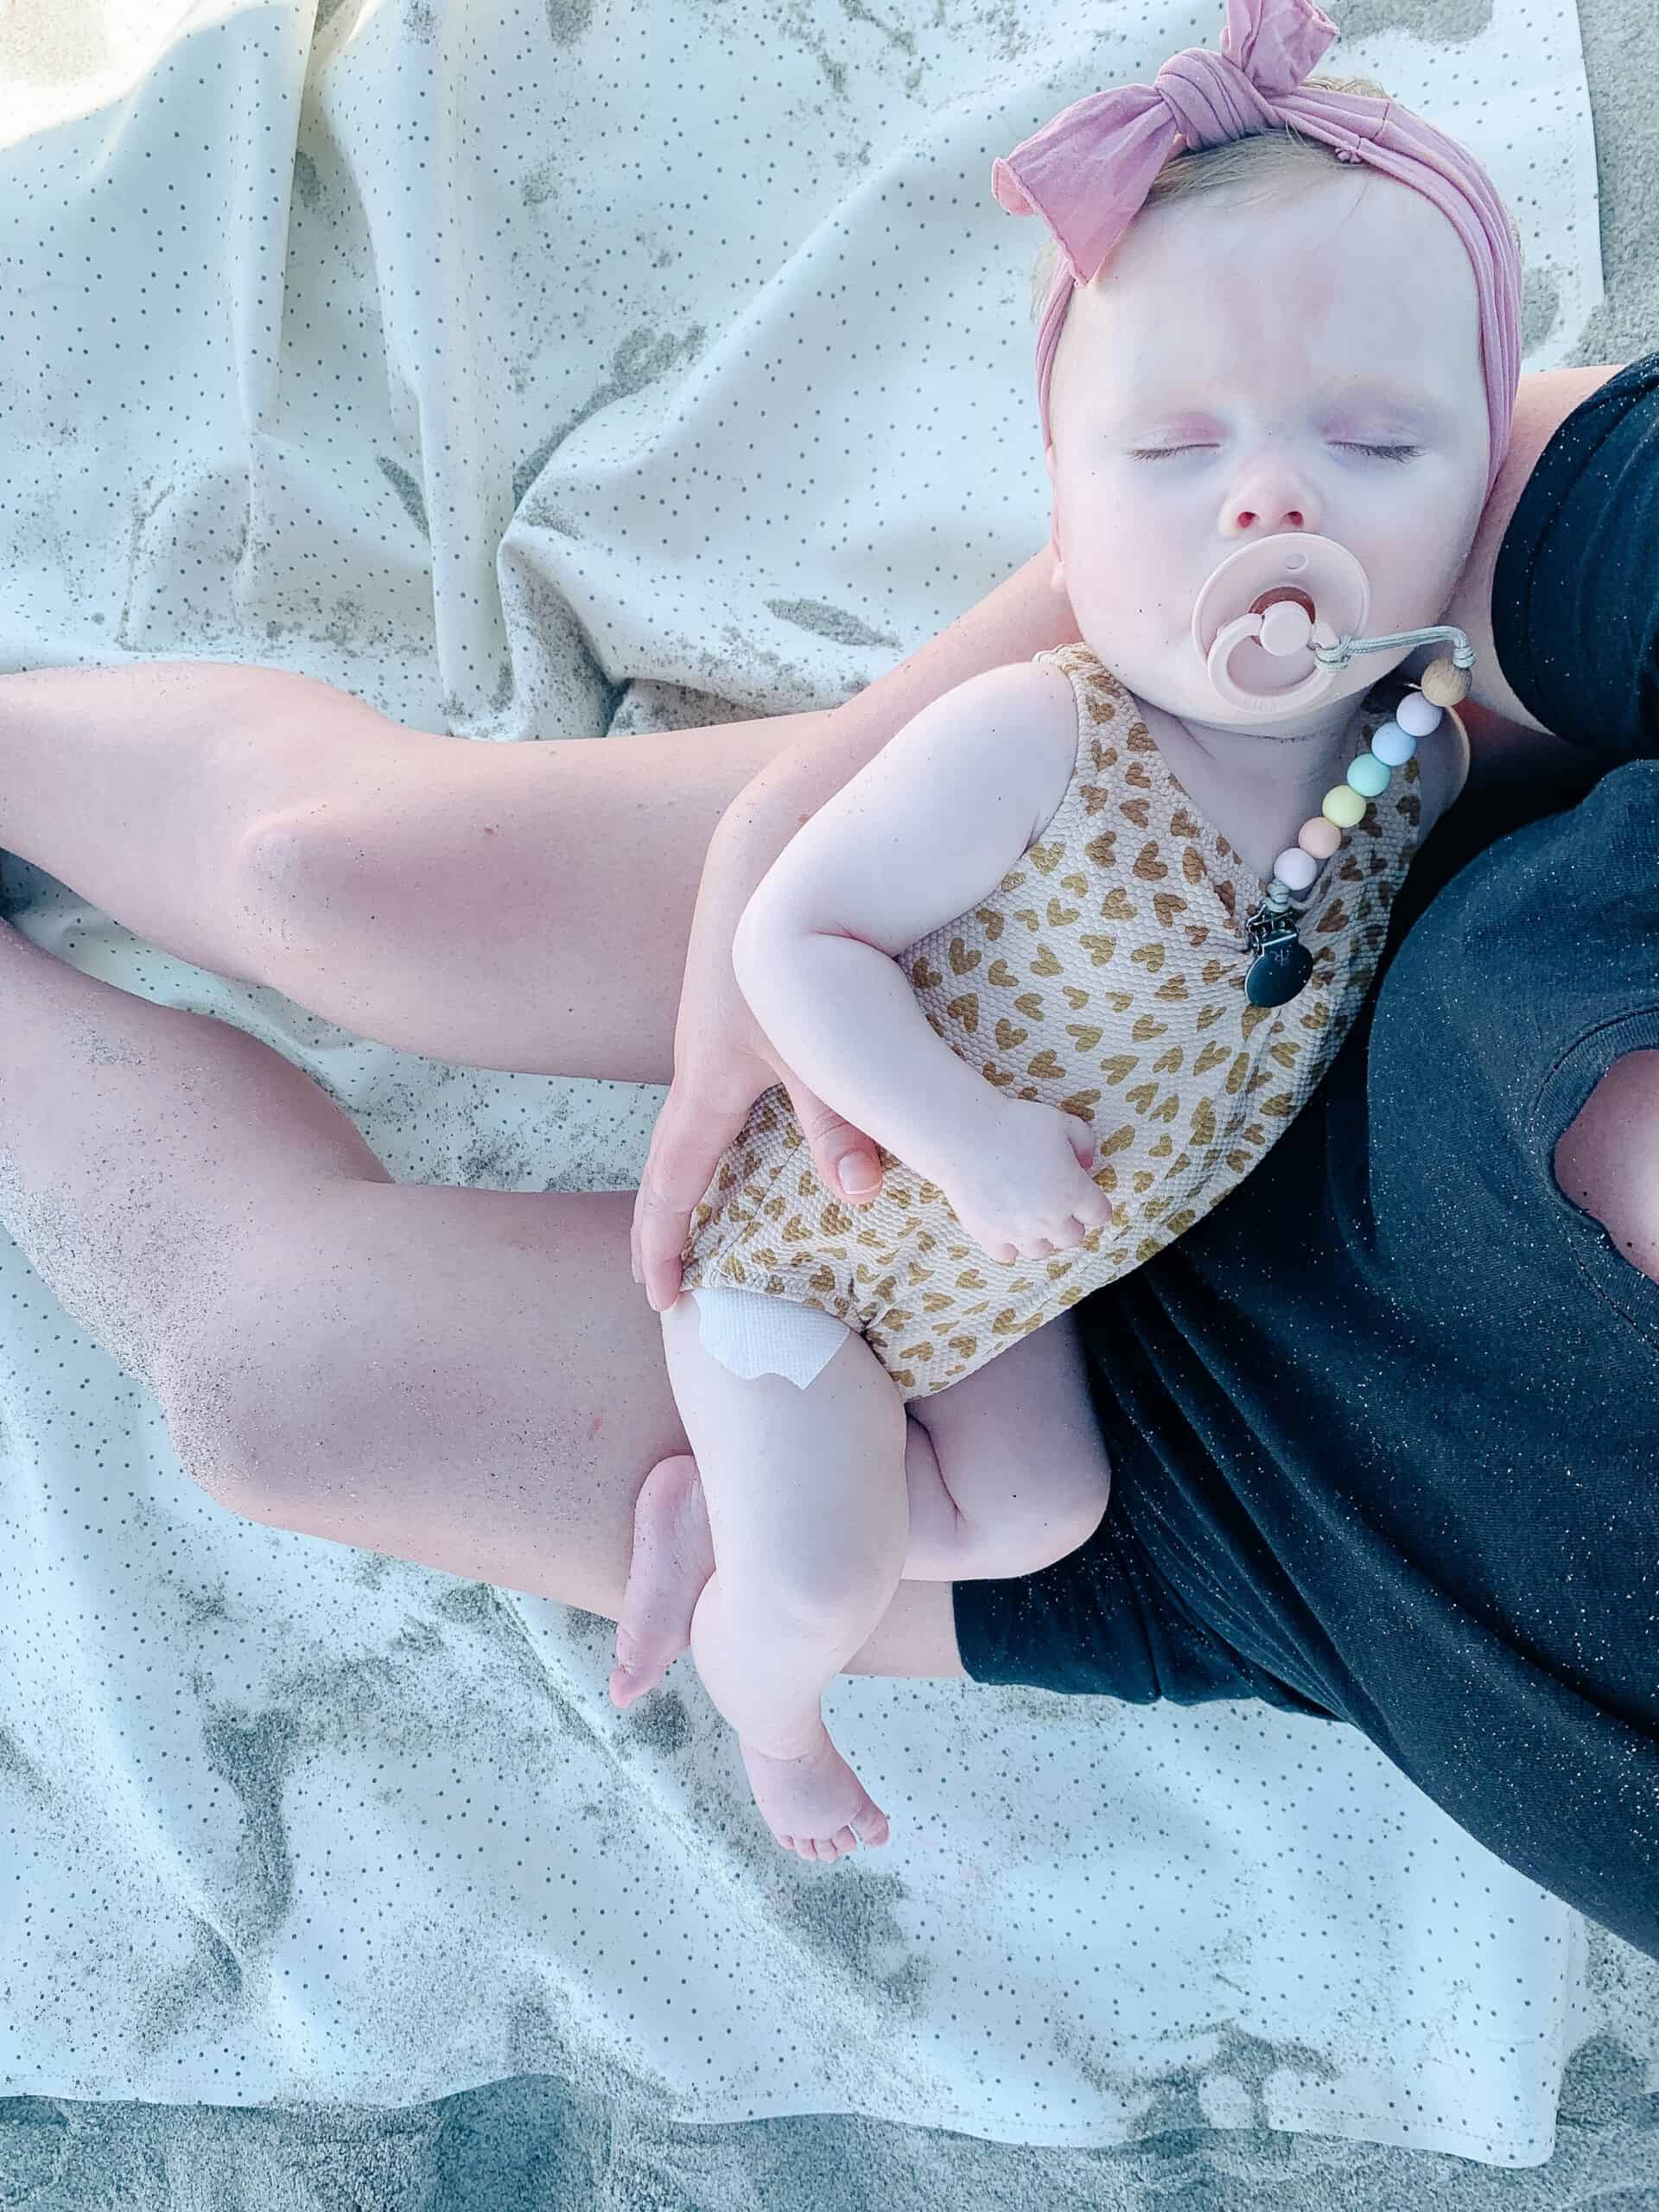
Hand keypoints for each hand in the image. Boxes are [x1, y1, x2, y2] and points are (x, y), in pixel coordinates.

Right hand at [630, 826, 887, 1313]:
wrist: (766, 861)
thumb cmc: (787, 948)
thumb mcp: (816, 1044)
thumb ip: (838, 1120)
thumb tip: (858, 1199)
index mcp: (706, 1086)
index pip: (673, 1187)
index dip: (664, 1246)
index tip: (661, 1300)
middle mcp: (698, 1071)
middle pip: (667, 1167)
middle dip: (661, 1227)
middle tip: (655, 1284)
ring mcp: (711, 1045)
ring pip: (690, 1133)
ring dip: (685, 1184)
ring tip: (691, 1228)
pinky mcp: (733, 1023)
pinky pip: (714, 1102)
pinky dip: (715, 1143)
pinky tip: (740, 1147)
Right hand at [930, 1098, 1113, 1263]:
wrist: (964, 1137)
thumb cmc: (1015, 1125)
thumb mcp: (1061, 1122)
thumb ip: (1084, 1142)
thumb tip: (1087, 1163)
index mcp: (1073, 1192)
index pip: (1100, 1214)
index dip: (1094, 1204)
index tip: (1084, 1195)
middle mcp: (1050, 1219)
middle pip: (1073, 1238)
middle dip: (1069, 1221)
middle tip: (1055, 1203)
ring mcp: (1018, 1232)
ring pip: (1041, 1251)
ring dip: (1041, 1237)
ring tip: (1030, 1217)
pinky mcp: (989, 1237)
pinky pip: (1007, 1256)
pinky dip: (1009, 1245)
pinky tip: (1005, 1226)